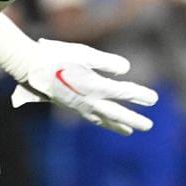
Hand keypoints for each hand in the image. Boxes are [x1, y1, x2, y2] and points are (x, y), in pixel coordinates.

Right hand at [10, 38, 157, 134]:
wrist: (31, 66)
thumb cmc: (59, 55)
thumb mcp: (86, 53)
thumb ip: (108, 63)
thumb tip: (126, 70)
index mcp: (95, 86)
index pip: (123, 93)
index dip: (140, 95)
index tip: (154, 99)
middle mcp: (88, 100)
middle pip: (116, 113)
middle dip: (133, 119)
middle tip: (149, 126)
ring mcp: (79, 105)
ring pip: (103, 119)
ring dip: (117, 125)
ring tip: (129, 131)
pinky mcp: (71, 105)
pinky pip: (90, 117)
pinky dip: (101, 121)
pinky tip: (104, 121)